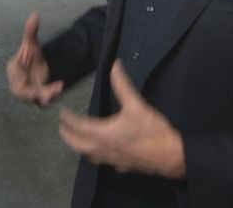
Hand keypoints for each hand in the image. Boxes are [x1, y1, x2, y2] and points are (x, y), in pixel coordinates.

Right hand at [6, 11, 63, 105]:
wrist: (39, 66)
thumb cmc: (30, 55)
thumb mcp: (32, 43)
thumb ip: (31, 31)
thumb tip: (34, 14)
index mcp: (14, 68)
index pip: (13, 73)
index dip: (17, 76)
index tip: (24, 75)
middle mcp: (18, 81)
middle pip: (19, 90)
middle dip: (28, 91)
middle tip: (39, 90)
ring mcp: (28, 90)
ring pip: (32, 96)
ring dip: (43, 94)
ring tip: (56, 89)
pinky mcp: (38, 94)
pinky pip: (41, 98)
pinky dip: (49, 95)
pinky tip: (59, 87)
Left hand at [58, 61, 184, 178]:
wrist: (170, 156)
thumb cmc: (152, 131)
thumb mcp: (137, 105)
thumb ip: (123, 86)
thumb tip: (115, 65)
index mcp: (104, 133)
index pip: (79, 126)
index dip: (68, 119)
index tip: (62, 112)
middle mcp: (104, 149)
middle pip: (78, 145)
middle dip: (68, 137)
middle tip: (62, 129)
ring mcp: (112, 160)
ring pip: (89, 156)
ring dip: (79, 147)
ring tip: (76, 140)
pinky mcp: (122, 166)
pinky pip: (102, 161)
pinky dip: (95, 155)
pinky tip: (100, 151)